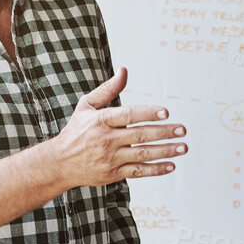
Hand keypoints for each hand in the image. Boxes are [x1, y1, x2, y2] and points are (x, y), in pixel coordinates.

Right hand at [47, 69, 185, 187]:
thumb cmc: (76, 131)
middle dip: (163, 132)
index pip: (128, 115)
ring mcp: (110, 158)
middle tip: (182, 130)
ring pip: (142, 154)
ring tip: (183, 147)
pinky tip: (171, 165)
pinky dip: (156, 169)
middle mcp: (106, 140)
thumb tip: (124, 70)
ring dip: (165, 151)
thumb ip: (108, 89)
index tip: (166, 112)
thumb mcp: (86, 106)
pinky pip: (138, 171)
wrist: (60, 163)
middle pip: (140, 135)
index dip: (148, 113)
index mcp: (100, 121)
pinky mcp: (113, 173)